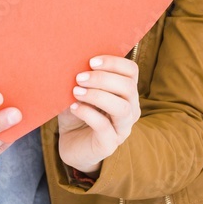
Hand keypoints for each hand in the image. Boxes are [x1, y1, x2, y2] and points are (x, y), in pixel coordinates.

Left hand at [56, 55, 139, 174]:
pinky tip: (74, 107)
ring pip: (122, 108)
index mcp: (125, 92)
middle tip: (79, 77)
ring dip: (98, 96)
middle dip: (103, 79)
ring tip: (76, 91)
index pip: (131, 71)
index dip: (114, 62)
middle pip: (128, 87)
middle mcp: (130, 109)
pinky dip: (88, 113)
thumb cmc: (77, 112)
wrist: (71, 144)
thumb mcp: (78, 90)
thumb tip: (70, 59)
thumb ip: (81, 77)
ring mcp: (122, 128)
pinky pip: (104, 126)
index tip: (91, 61)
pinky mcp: (109, 144)